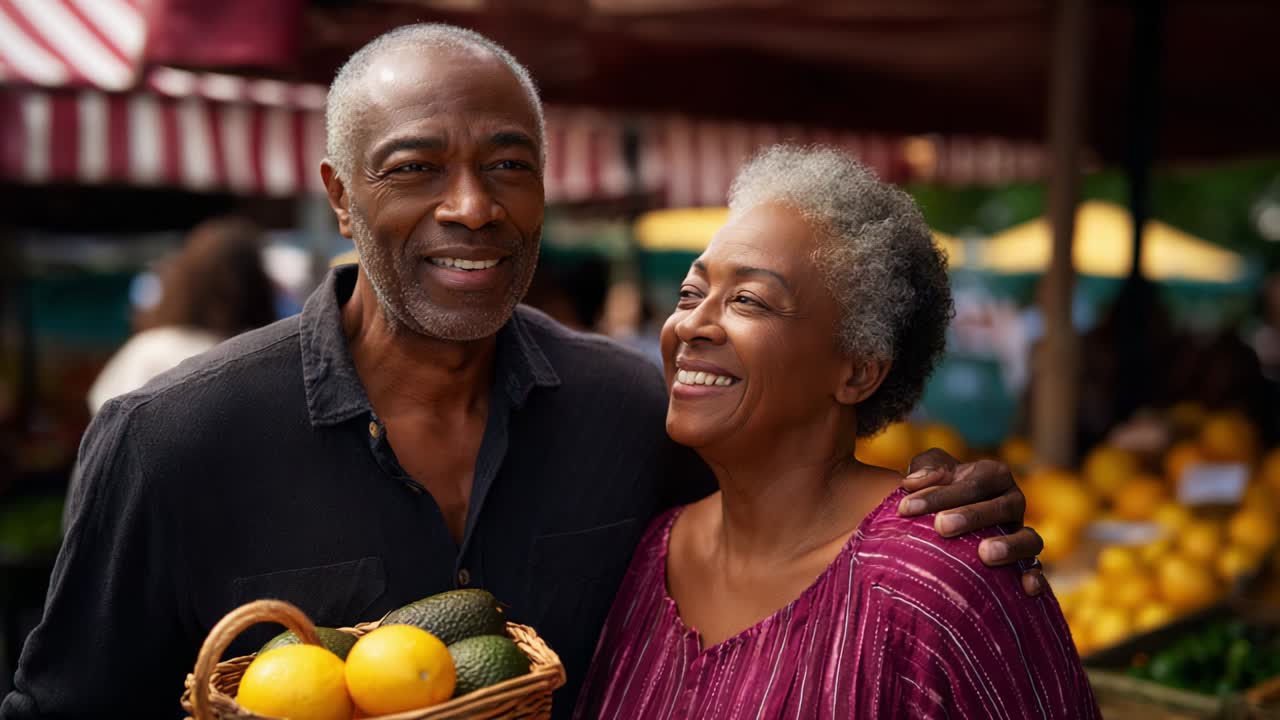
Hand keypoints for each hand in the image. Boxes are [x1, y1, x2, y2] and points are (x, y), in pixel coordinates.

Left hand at [897, 448, 1046, 595]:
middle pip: (1000, 508)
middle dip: (971, 516)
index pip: (972, 482)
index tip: (905, 507)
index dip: (939, 494)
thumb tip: (912, 483)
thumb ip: (924, 470)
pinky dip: (1036, 578)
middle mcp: (1013, 502)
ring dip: (1010, 546)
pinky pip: (1037, 570)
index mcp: (993, 475)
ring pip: (1028, 538)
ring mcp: (1022, 533)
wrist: (947, 518)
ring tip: (984, 553)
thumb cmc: (936, 491)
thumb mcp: (929, 471)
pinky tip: (1026, 588)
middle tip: (940, 526)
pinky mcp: (1026, 562)